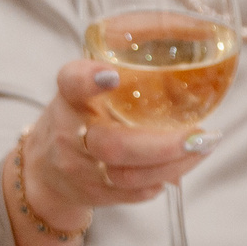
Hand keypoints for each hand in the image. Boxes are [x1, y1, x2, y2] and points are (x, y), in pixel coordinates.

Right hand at [15, 57, 217, 233]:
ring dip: (174, 165)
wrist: (44, 170)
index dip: (89, 80)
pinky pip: (133, 194)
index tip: (112, 76)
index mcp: (70, 96)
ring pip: (129, 175)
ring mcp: (79, 169)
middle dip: (164, 145)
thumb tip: (196, 51)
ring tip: (202, 148)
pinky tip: (178, 168)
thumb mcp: (87, 88)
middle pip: (114, 145)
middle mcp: (69, 133)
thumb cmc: (78, 118)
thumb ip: (126, 72)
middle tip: (200, 135)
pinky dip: (161, 180)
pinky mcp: (92, 194)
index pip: (72, 83)